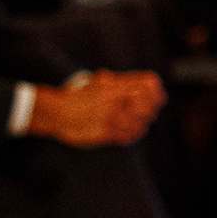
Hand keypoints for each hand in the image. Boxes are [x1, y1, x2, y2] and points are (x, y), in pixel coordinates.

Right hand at [30, 70, 166, 147]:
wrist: (57, 113)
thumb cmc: (78, 96)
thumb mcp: (98, 81)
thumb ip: (118, 82)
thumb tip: (143, 84)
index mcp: (113, 85)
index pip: (148, 84)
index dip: (156, 91)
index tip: (159, 96)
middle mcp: (114, 100)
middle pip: (148, 104)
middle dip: (152, 108)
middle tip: (151, 110)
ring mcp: (110, 117)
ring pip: (141, 122)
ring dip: (143, 123)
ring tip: (139, 122)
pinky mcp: (106, 133)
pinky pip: (129, 135)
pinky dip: (134, 134)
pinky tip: (132, 131)